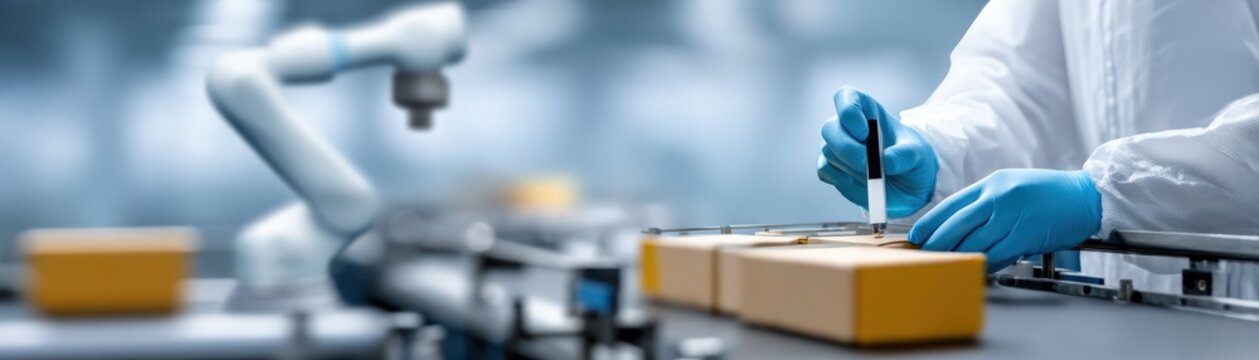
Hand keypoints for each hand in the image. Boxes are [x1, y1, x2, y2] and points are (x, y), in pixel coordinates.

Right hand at [817, 86, 937, 216]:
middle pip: (830, 128)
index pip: (846, 97)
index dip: (848, 111)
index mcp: (868, 111)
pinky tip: (857, 182)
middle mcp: (847, 126)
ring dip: (850, 167)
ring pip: (828, 151)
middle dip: (846, 148)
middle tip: (867, 165)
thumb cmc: (912, 160)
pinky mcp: (833, 168)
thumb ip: (904, 156)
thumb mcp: (918, 155)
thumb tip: (885, 161)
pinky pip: (824, 169)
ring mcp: (838, 147)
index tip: (864, 133)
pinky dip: (840, 179)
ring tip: (875, 175)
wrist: (909, 186)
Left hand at [908, 169, 1101, 271]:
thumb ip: (985, 202)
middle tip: (925, 256)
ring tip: (945, 265)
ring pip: (974, 242)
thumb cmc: (1049, 193)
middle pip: (956, 225)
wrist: (1087, 196)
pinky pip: (996, 255)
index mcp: (991, 184)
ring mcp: (1012, 216)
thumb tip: (957, 224)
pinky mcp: (1026, 235)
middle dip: (936, 243)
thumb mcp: (1011, 186)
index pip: (950, 205)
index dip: (929, 223)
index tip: (916, 236)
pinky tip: (975, 270)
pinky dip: (983, 264)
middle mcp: (998, 197)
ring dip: (957, 257)